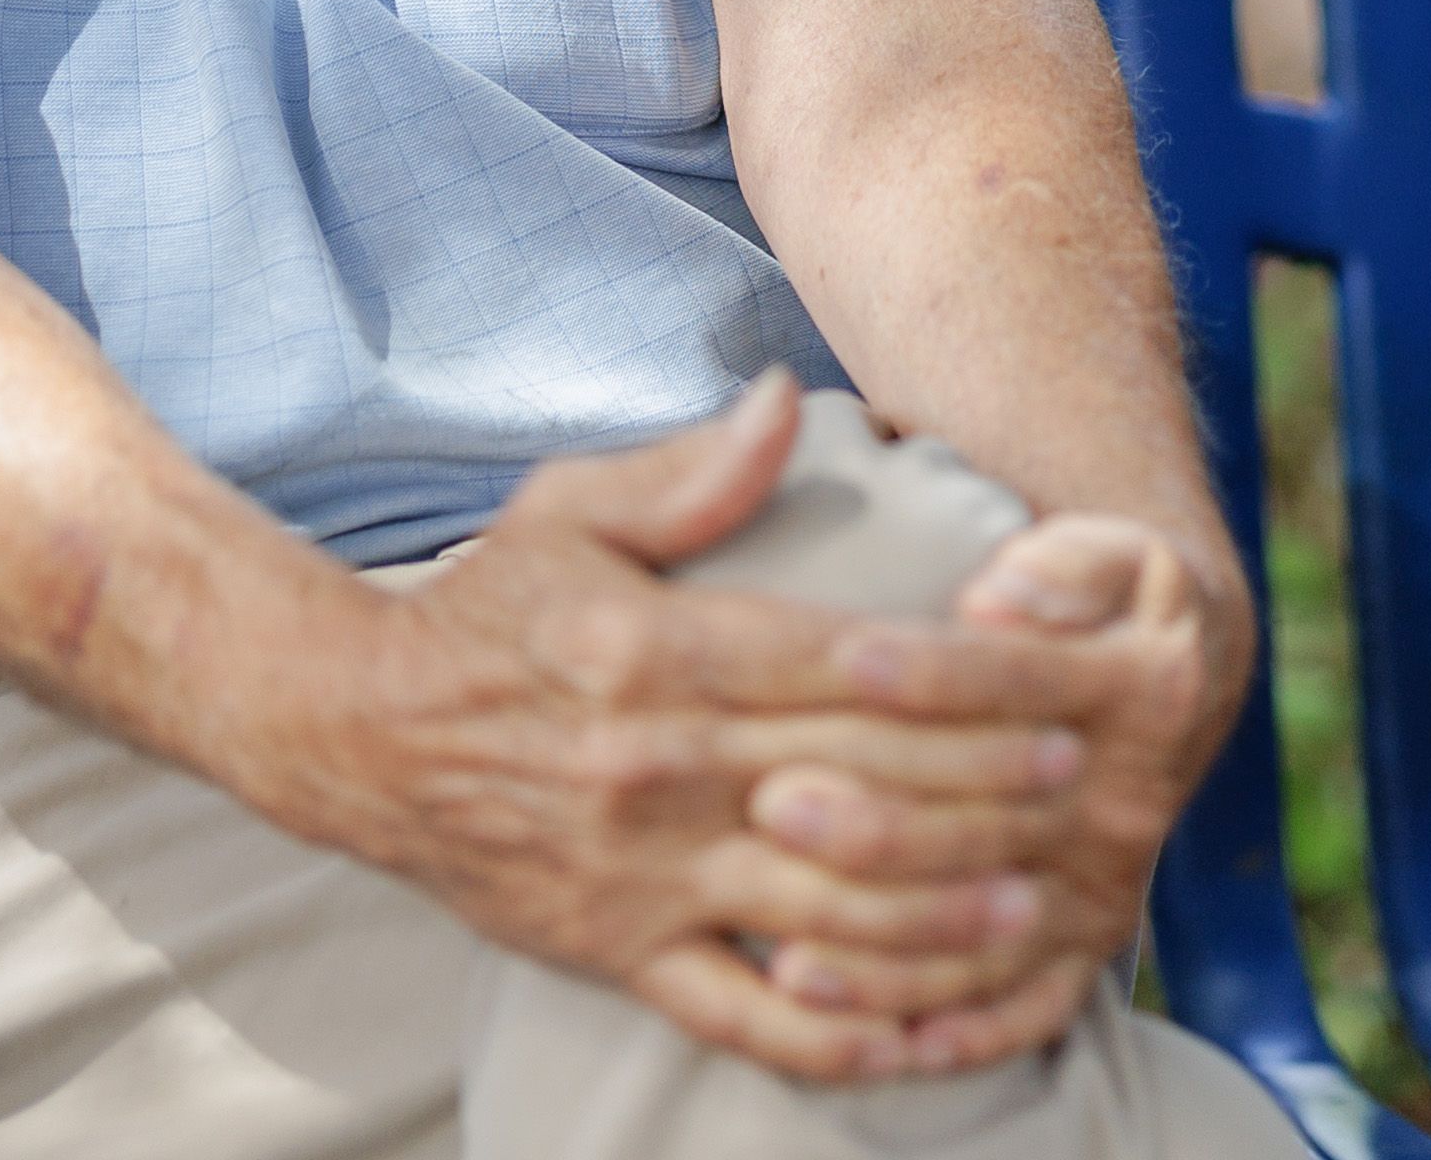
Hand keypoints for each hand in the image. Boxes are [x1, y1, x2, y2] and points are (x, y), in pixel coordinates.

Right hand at [227, 388, 1132, 1084]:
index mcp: (663, 653)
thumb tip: (787, 398)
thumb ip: (692, 468)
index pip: (840, 676)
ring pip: (817, 912)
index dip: (956, 688)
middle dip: (979, 792)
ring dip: (934, 918)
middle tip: (1076, 786)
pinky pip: (740, 1014)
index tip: (1047, 689)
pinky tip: (915, 1032)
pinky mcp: (617, 955)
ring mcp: (642, 876)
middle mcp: (661, 772)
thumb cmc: (485, 608)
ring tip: (1029, 907)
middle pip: (855, 787)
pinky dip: (833, 1033)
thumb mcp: (572, 508)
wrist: (354, 732)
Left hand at [733, 507, 1247, 1067]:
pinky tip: (859, 1027)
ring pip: (993, 930)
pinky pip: (1024, 1006)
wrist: (1178, 683)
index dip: (935, 670)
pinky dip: (951, 1027)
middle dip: (879, 819)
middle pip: (993, 820)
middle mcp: (1129, 797)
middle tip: (770, 800)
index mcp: (1145, 686)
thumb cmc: (1103, 599)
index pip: (1025, 680)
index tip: (845, 657)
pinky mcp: (1088, 946)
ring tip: (780, 928)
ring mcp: (1107, 883)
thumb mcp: (1113, 550)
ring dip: (887, 938)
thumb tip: (1006, 596)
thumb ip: (1067, 563)